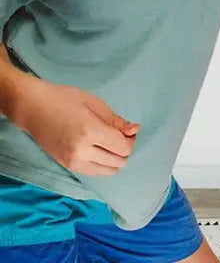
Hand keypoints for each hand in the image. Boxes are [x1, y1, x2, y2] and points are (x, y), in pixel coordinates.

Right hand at [14, 77, 139, 175]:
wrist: (33, 108)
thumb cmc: (64, 99)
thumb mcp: (94, 103)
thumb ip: (115, 120)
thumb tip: (135, 130)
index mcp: (90, 132)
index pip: (122, 147)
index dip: (131, 140)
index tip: (130, 130)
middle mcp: (82, 152)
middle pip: (117, 162)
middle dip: (126, 150)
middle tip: (122, 135)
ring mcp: (72, 162)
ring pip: (106, 171)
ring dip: (115, 159)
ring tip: (111, 143)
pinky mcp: (66, 166)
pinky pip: (93, 172)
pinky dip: (103, 165)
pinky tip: (101, 151)